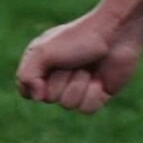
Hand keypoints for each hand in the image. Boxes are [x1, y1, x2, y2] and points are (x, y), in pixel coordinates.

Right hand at [15, 10, 142, 113]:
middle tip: (73, 61)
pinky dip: (93, 94)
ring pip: (68, 105)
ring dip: (79, 85)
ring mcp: (79, 86)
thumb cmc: (79, 38)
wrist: (117, 33)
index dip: (35, 84)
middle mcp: (58, 77)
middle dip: (62, 80)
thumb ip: (27, 75)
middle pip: (49, 98)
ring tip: (88, 68)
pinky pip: (87, 109)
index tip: (46, 68)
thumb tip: (37, 97)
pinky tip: (100, 80)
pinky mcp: (98, 94)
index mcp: (42, 64)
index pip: (26, 90)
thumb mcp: (43, 51)